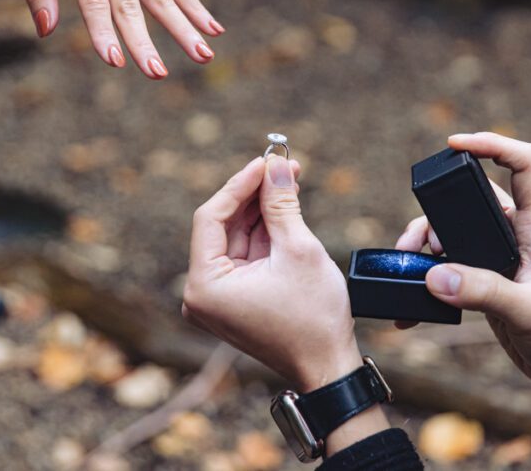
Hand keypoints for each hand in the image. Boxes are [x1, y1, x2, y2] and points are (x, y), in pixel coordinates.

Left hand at [185, 155, 389, 454]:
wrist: (328, 368)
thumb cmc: (313, 319)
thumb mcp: (298, 250)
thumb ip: (281, 203)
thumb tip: (277, 165)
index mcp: (204, 285)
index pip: (211, 217)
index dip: (239, 185)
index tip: (264, 161)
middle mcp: (201, 292)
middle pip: (224, 226)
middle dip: (254, 194)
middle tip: (281, 165)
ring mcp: (217, 297)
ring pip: (237, 237)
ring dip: (262, 209)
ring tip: (289, 178)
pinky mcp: (235, 299)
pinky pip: (246, 255)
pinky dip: (265, 232)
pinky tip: (284, 205)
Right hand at [394, 132, 530, 412]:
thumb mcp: (529, 313)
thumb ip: (482, 291)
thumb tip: (433, 274)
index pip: (523, 164)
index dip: (492, 144)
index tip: (454, 144)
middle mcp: (518, 233)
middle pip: (471, 196)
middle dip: (435, 211)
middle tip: (417, 240)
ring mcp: (500, 255)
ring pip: (453, 229)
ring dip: (426, 244)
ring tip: (410, 266)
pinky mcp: (487, 279)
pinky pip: (449, 264)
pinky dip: (427, 275)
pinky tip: (413, 301)